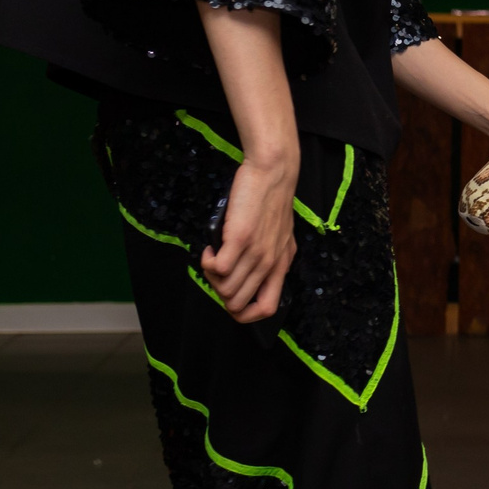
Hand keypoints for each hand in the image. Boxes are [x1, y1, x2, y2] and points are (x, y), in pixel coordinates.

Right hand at [201, 154, 299, 322]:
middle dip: (219, 292)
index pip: (266, 309)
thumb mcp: (280, 238)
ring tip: (213, 255)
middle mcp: (269, 264)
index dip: (244, 314)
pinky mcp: (240, 239)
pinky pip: (216, 269)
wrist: (274, 174)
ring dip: (210, 277)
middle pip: (236, 303)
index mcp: (281, 266)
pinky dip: (207, 262)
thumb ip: (271, 258)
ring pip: (224, 290)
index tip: (231, 297)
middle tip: (217, 271)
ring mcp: (256, 253)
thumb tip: (254, 275)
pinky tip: (210, 248)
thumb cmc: (272, 203)